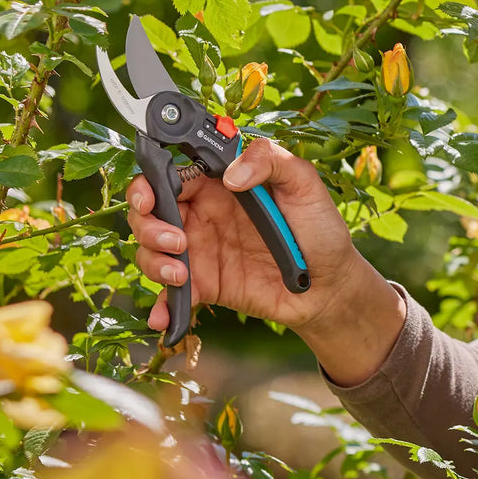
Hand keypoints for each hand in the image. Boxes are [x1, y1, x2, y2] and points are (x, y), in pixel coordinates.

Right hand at [127, 137, 364, 337]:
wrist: (331, 286)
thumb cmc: (321, 230)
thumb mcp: (305, 185)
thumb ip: (271, 161)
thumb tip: (231, 174)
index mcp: (222, 185)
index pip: (172, 175)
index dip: (151, 184)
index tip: (150, 199)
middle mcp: (205, 216)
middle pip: (151, 213)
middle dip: (147, 226)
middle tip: (175, 241)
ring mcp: (202, 251)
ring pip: (152, 251)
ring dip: (154, 263)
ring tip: (181, 276)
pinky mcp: (206, 285)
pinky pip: (172, 294)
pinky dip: (162, 305)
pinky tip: (165, 316)